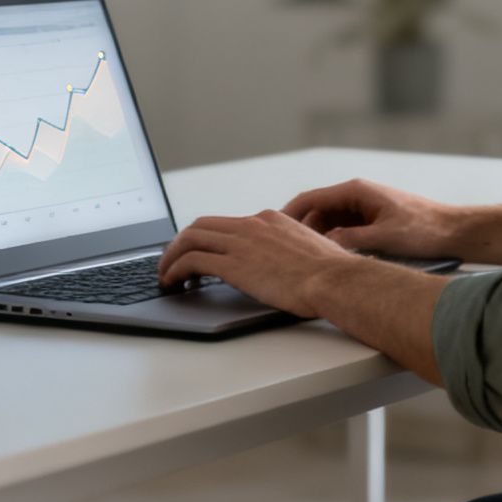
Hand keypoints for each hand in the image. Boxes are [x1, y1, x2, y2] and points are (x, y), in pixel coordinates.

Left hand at [156, 209, 362, 316]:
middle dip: (181, 243)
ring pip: (190, 238)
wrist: (335, 280)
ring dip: (172, 256)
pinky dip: (176, 269)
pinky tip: (172, 281)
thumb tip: (285, 266)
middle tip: (172, 260)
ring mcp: (242, 242)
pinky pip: (192, 260)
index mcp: (269, 220)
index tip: (199, 251)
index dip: (207, 237)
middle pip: (201, 225)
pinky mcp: (234, 264)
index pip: (227, 223)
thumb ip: (289, 252)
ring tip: (165, 274)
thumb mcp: (308, 252)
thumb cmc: (331, 275)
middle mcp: (252, 225)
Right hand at [281, 179, 461, 257]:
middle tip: (283, 254)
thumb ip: (352, 239)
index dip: (288, 215)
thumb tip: (323, 245)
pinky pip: (342, 230)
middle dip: (299, 231)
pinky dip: (332, 242)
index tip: (270, 231)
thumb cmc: (424, 229)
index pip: (310, 199)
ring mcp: (363, 208)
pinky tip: (328, 261)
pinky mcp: (371, 221)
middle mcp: (357, 196)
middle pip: (315, 212)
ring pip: (328, 223)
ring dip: (316, 238)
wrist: (454, 231)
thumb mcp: (384, 237)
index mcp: (356, 191)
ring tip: (302, 261)